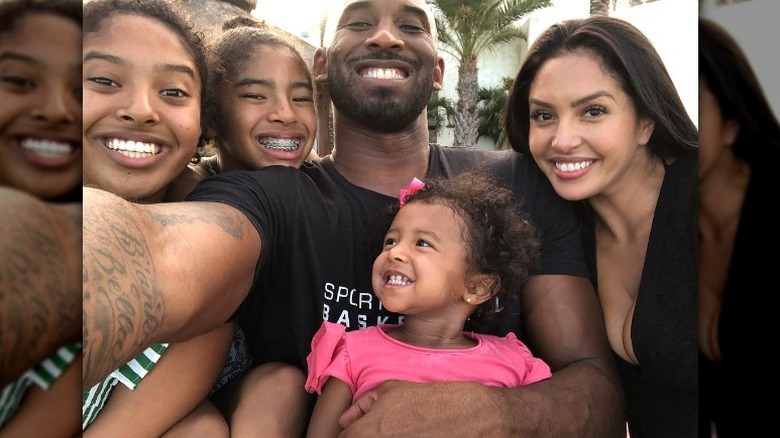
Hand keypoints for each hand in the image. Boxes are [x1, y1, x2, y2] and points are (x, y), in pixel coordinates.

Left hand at [337, 380, 500, 437]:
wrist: (467, 415)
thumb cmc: (429, 400)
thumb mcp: (392, 389)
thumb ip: (362, 404)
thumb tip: (345, 419)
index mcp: (367, 431)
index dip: (350, 434)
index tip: (359, 431)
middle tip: (382, 431)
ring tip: (400, 432)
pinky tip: (410, 436)